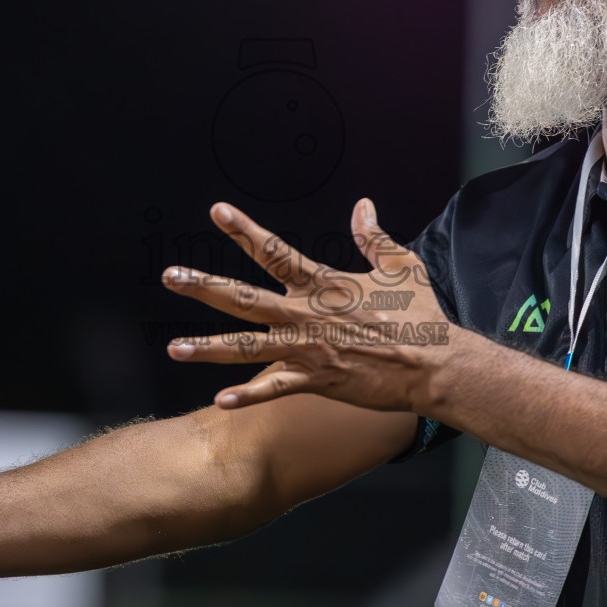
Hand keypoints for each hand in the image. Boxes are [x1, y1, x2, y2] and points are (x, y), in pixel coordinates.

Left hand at [163, 199, 450, 411]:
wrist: (434, 365)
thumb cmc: (421, 316)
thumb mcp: (400, 266)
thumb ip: (374, 236)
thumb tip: (363, 206)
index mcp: (325, 285)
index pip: (275, 252)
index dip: (245, 231)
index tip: (217, 212)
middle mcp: (308, 315)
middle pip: (245, 299)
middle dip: (205, 286)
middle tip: (171, 276)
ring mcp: (308, 350)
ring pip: (247, 348)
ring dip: (208, 348)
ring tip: (174, 348)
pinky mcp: (316, 381)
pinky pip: (274, 389)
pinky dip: (247, 396)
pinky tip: (220, 401)